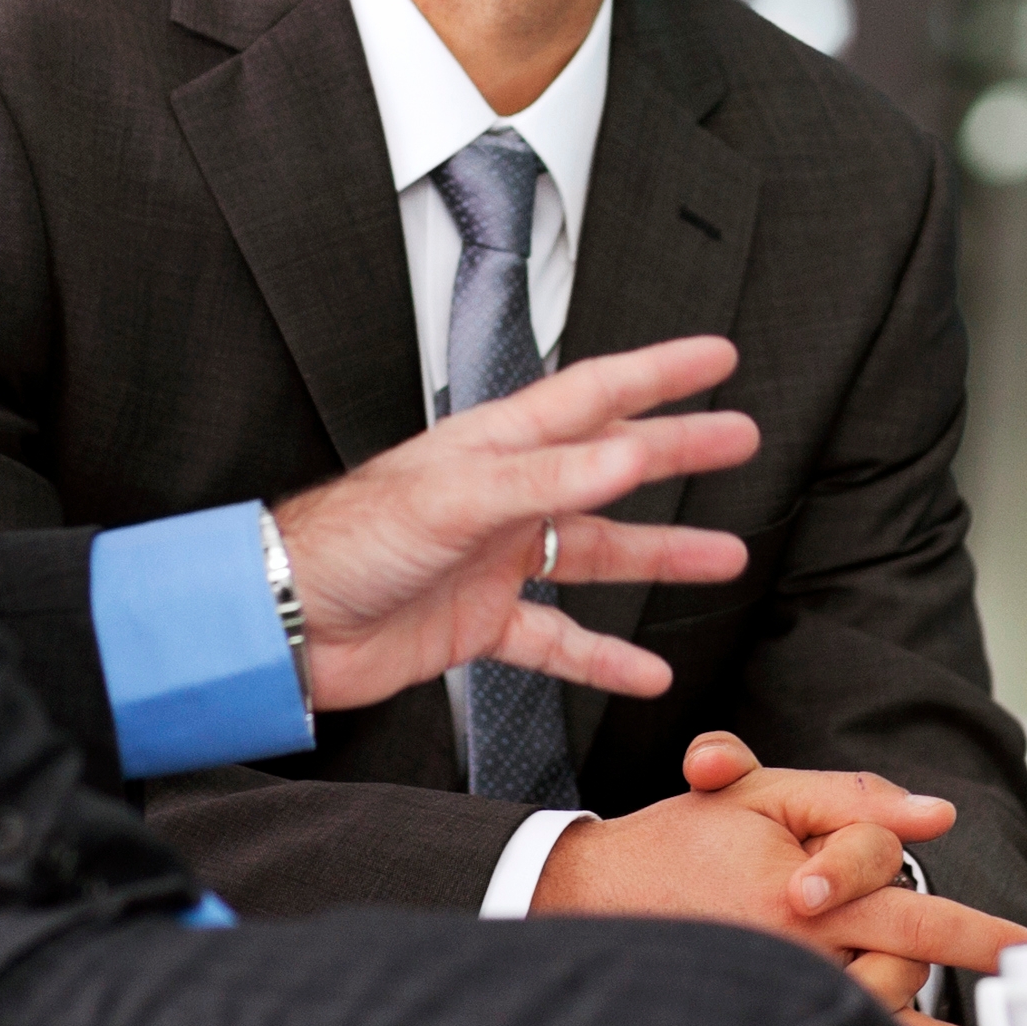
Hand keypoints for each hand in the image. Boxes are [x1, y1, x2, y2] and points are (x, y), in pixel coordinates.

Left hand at [271, 336, 756, 712]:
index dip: (659, 372)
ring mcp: (496, 560)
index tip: (716, 356)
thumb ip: (547, 479)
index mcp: (496, 445)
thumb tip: (627, 453)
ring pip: (596, 554)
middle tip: (740, 439)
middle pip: (610, 469)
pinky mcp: (480, 622)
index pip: (594, 395)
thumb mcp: (455, 498)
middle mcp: (504, 496)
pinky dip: (604, 656)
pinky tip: (644, 669)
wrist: (286, 622)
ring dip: (659, 556)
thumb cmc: (347, 541)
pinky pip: (559, 639)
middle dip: (678, 453)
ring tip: (723, 557)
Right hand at [530, 731, 1023, 1025]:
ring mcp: (778, 995)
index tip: (1024, 953)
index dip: (973, 932)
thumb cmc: (678, 843)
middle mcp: (798, 949)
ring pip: (879, 1021)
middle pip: (911, 969)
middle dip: (978, 983)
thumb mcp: (758, 791)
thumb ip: (849, 796)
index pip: (908, 903)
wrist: (585, 902)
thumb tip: (938, 817)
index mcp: (806, 888)